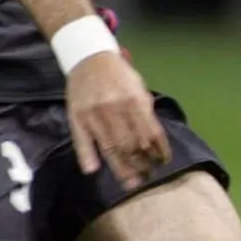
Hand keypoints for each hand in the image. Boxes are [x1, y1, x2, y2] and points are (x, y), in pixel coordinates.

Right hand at [67, 51, 169, 188]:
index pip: (151, 132)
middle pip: (131, 144)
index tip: (164, 162)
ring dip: (122, 168)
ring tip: (132, 183)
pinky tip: (93, 170)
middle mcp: (115, 108)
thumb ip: (145, 111)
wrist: (89, 58)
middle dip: (142, 164)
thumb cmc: (119, 75)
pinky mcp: (76, 118)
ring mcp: (94, 114)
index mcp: (134, 100)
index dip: (159, 150)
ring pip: (110, 147)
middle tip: (148, 177)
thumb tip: (154, 139)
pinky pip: (81, 141)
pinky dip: (86, 156)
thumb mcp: (139, 87)